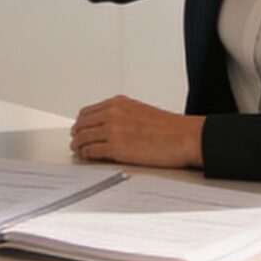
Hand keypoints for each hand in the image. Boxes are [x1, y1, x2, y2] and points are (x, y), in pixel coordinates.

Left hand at [69, 96, 203, 168]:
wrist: (184, 137)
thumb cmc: (170, 129)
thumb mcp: (141, 112)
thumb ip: (122, 115)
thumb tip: (110, 126)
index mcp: (119, 103)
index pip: (88, 112)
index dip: (81, 123)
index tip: (80, 129)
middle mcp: (113, 113)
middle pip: (82, 124)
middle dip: (77, 134)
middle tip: (76, 142)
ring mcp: (113, 130)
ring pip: (83, 138)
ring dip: (78, 146)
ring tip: (79, 151)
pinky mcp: (116, 147)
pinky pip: (91, 151)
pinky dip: (86, 155)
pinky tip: (87, 157)